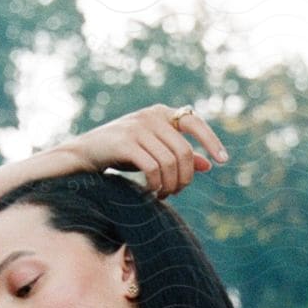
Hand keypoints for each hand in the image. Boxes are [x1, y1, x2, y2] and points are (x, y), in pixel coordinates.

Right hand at [59, 103, 228, 197]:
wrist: (84, 152)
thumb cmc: (122, 153)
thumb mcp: (153, 151)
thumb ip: (179, 155)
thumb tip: (209, 165)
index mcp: (161, 113)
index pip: (194, 122)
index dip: (211, 140)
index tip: (223, 160)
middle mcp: (151, 116)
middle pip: (184, 151)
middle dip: (185, 178)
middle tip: (175, 192)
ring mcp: (137, 127)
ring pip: (170, 162)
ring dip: (170, 185)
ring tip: (162, 194)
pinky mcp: (125, 142)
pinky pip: (153, 168)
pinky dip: (156, 185)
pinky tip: (151, 192)